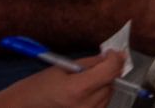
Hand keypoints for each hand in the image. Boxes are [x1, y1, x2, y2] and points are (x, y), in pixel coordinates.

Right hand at [0, 50, 124, 107]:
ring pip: (108, 95)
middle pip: (111, 83)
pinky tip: (81, 95)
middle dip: (106, 72)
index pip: (110, 70)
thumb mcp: (63, 68)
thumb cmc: (38, 87)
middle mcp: (85, 106)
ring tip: (81, 84)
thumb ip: (90, 62)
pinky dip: (97, 97)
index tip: (114, 53)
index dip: (116, 58)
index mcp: (78, 89)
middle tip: (89, 69)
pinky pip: (101, 105)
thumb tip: (111, 57)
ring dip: (102, 85)